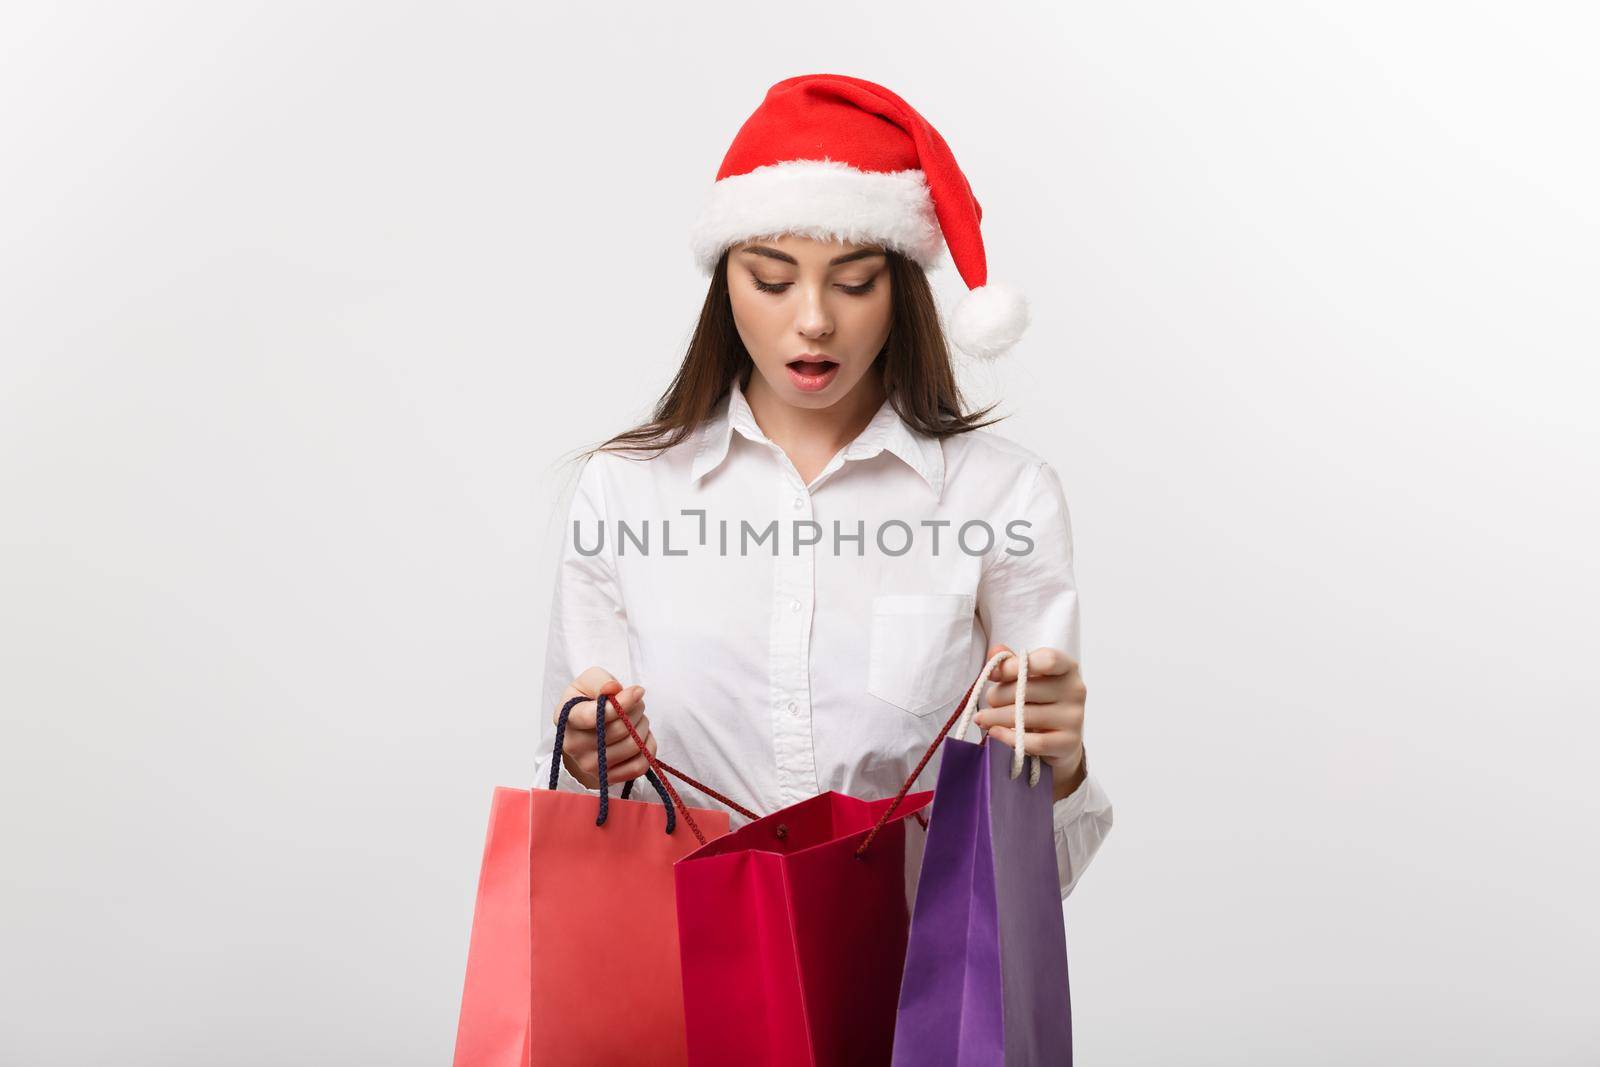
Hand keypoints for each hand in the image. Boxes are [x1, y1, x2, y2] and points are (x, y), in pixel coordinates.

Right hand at [554, 667, 656, 788]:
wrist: (585, 728)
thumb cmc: (589, 700)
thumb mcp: (590, 681)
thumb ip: (601, 680)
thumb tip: (613, 689)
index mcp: (566, 717)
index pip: (594, 716)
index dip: (621, 703)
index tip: (636, 691)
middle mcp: (573, 744)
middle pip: (621, 729)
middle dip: (637, 710)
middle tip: (636, 703)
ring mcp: (589, 765)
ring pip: (633, 745)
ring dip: (643, 726)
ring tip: (636, 718)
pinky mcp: (606, 777)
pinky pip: (639, 765)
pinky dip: (648, 747)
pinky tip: (641, 736)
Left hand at [970, 644, 1087, 801]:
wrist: (1061, 736)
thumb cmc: (1040, 699)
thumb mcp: (1027, 676)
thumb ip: (1011, 663)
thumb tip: (994, 651)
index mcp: (1068, 667)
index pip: (1047, 660)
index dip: (1014, 666)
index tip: (992, 674)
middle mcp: (1076, 690)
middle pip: (1028, 690)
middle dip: (998, 695)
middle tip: (987, 701)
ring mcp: (1075, 718)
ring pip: (1026, 717)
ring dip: (996, 717)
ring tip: (982, 719)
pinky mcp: (1069, 743)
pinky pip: (1034, 742)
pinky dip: (1009, 737)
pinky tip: (995, 732)